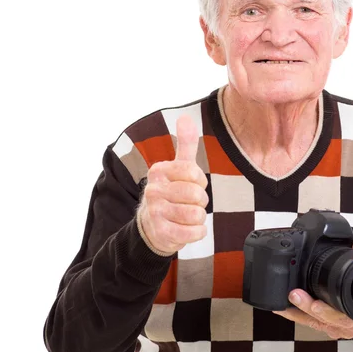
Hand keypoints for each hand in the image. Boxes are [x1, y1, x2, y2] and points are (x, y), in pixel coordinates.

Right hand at [137, 115, 208, 253]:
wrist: (152, 226)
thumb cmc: (171, 193)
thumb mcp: (178, 167)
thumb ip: (185, 144)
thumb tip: (185, 117)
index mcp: (158, 171)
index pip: (194, 173)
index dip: (199, 181)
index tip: (190, 184)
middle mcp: (153, 190)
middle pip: (197, 195)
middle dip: (200, 201)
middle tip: (189, 203)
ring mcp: (155, 213)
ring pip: (197, 214)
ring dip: (198, 218)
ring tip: (186, 216)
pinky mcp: (161, 233)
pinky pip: (194, 233)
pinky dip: (197, 232)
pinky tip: (186, 228)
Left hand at [273, 239, 352, 338]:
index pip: (341, 315)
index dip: (326, 309)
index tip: (314, 302)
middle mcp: (347, 326)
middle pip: (323, 320)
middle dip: (306, 308)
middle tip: (293, 295)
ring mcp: (337, 329)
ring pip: (314, 324)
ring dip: (296, 314)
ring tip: (279, 304)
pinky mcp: (329, 328)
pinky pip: (311, 324)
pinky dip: (298, 316)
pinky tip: (284, 308)